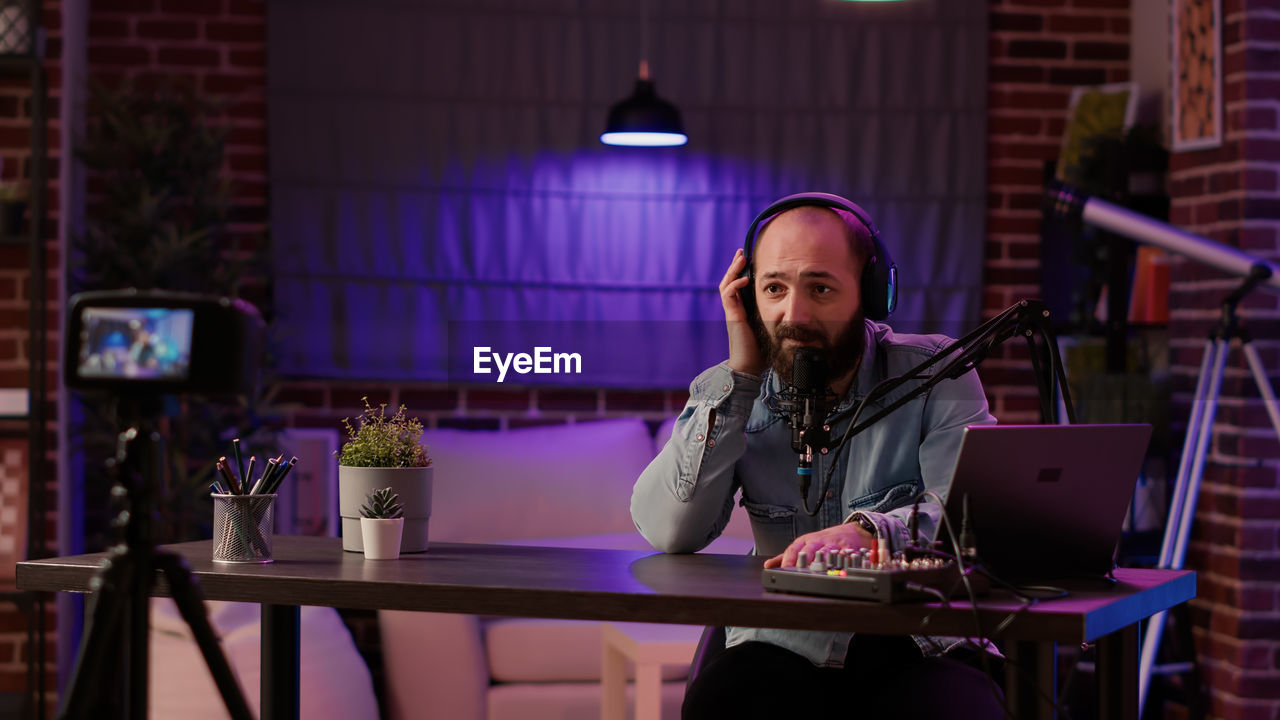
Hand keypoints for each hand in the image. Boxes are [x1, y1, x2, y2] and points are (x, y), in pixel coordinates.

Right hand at [720, 249, 764, 375]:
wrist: (748, 367)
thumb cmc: (760, 352)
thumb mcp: (770, 329)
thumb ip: (775, 318)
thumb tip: (794, 312)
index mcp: (742, 310)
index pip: (737, 287)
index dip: (741, 273)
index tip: (749, 261)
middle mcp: (734, 309)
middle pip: (729, 282)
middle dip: (735, 266)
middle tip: (741, 253)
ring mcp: (731, 312)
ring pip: (726, 285)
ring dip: (733, 271)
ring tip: (741, 259)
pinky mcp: (732, 317)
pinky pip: (728, 296)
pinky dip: (735, 285)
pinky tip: (744, 280)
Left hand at [763, 523, 874, 568]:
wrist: (848, 532)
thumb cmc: (823, 541)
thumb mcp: (803, 545)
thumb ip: (786, 557)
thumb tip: (768, 565)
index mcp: (804, 541)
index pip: (793, 549)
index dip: (788, 560)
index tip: (783, 570)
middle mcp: (817, 542)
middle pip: (808, 550)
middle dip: (803, 560)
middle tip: (799, 571)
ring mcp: (832, 545)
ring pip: (825, 552)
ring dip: (821, 561)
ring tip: (818, 570)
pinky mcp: (846, 549)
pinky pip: (844, 555)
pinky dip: (842, 561)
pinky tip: (840, 567)